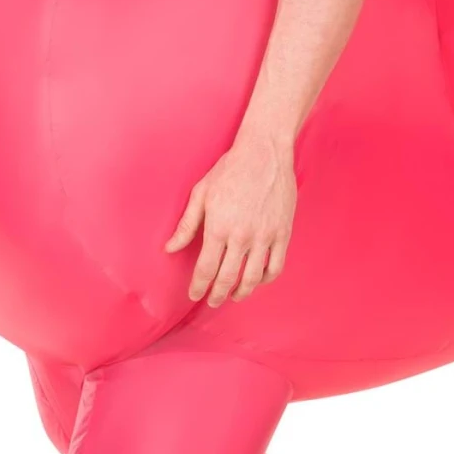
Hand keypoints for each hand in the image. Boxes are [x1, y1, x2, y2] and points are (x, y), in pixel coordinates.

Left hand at [164, 132, 296, 305]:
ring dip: (242, 292)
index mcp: (218, 227)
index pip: (205, 269)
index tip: (195, 294)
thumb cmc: (230, 170)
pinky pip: (275, 266)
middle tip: (212, 301)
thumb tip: (170, 248)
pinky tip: (257, 279)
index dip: (199, 287)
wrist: (265, 153)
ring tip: (234, 296)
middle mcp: (242, 236)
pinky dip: (265, 279)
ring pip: (252, 278)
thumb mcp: (201, 193)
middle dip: (217, 295)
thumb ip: (186, 225)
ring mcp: (265, 236)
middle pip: (228, 279)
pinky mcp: (283, 233)